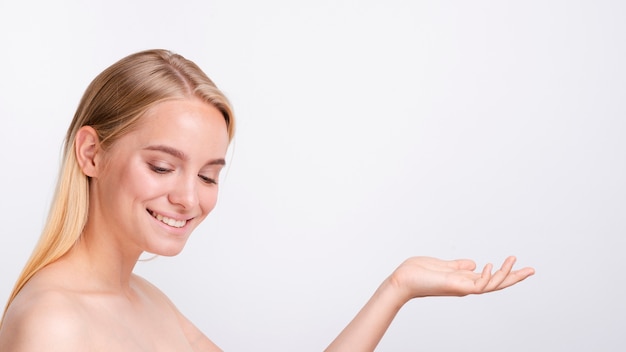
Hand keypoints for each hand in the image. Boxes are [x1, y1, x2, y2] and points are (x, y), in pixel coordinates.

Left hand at [388, 256, 534, 301]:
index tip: (520, 265)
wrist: (403, 280)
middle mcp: (466, 286)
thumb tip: (473, 263)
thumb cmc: (418, 273)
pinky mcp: (456, 286)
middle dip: (515, 278)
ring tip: (514, 260)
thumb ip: (459, 266)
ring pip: (491, 285)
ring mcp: (462, 287)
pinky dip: (486, 277)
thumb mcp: (444, 266)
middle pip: (497, 284)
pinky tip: (489, 265)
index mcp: (464, 280)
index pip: (490, 278)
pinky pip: (477, 285)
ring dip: (505, 274)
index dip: (506, 273)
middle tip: (532, 270)